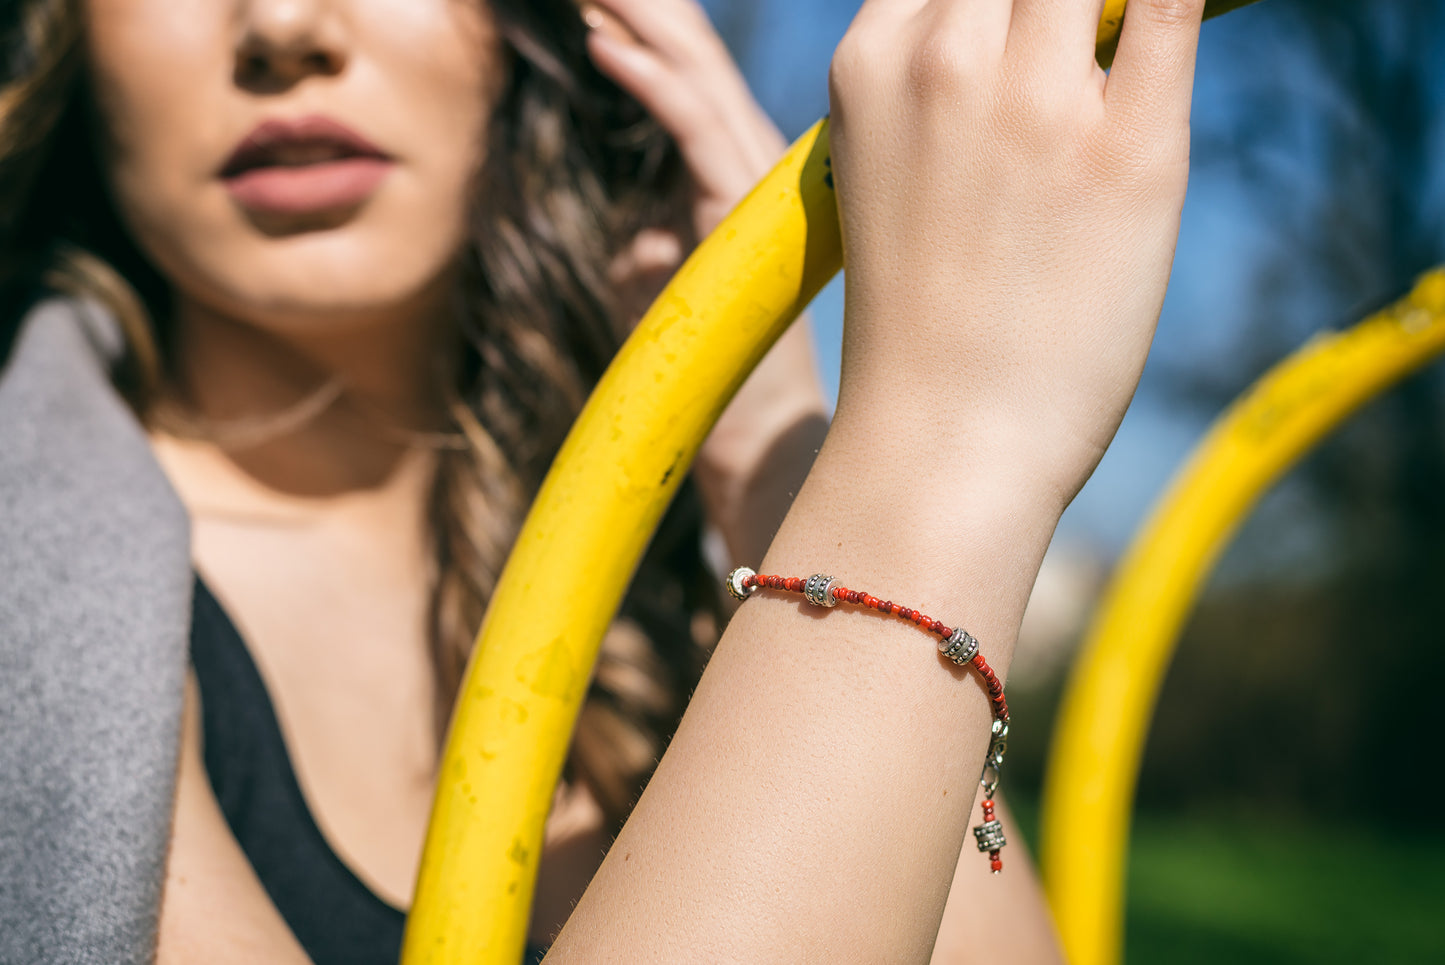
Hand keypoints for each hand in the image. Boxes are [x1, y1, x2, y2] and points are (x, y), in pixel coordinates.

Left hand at [581, 0, 828, 559]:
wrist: (760, 446)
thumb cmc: (716, 375)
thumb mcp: (673, 296)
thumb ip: (652, 254)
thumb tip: (632, 241)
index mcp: (739, 176)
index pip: (691, 77)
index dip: (647, 22)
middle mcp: (756, 167)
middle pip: (695, 57)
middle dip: (639, 0)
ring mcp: (758, 187)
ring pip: (696, 74)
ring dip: (637, 17)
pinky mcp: (744, 217)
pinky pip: (692, 129)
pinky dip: (647, 81)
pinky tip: (603, 41)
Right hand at [826, 0, 1206, 509]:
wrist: (945, 439)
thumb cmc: (919, 319)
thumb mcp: (885, 172)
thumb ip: (933, 83)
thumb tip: (1031, 28)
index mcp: (869, 65)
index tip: (1023, 27)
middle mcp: (945, 62)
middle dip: (1050, 4)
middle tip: (1074, 54)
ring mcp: (1038, 102)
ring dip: (1105, 8)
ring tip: (1109, 88)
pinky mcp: (1134, 149)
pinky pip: (1173, 7)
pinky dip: (1171, 5)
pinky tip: (1167, 26)